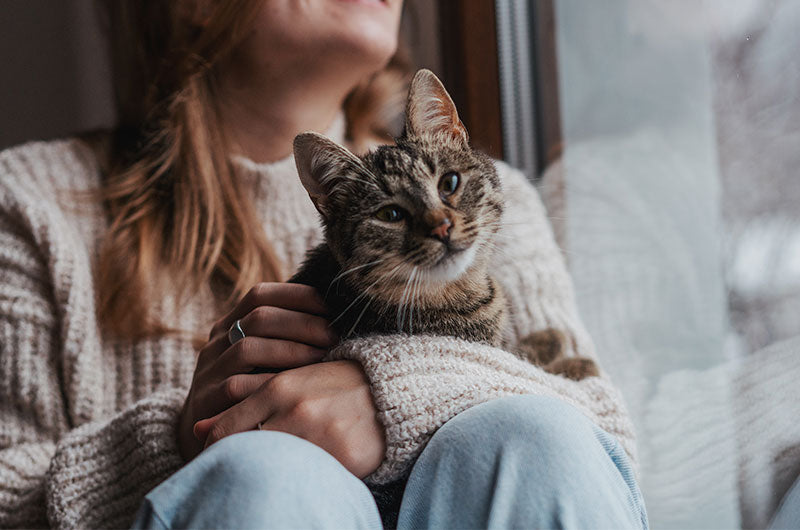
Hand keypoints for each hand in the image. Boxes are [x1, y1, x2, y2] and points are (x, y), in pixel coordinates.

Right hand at [178, 282, 338, 460]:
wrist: (207, 438)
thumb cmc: (251, 395)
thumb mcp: (262, 362)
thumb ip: (284, 339)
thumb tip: (334, 319)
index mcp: (229, 326)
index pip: (260, 295)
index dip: (296, 295)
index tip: (330, 305)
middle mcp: (216, 344)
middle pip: (258, 317)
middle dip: (302, 323)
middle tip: (334, 334)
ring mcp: (208, 371)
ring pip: (247, 348)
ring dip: (290, 350)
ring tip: (322, 357)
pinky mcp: (205, 402)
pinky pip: (237, 387)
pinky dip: (270, 383)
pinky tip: (297, 387)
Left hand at [194, 359, 384, 478]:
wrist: (391, 389)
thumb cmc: (334, 385)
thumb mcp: (290, 383)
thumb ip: (246, 402)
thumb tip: (197, 428)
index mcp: (280, 387)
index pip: (228, 431)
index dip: (217, 451)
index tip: (222, 458)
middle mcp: (297, 410)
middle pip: (247, 451)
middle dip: (240, 463)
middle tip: (243, 470)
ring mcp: (321, 434)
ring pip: (275, 466)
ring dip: (272, 471)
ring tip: (276, 470)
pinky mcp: (344, 456)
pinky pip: (309, 477)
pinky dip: (301, 478)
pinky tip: (304, 474)